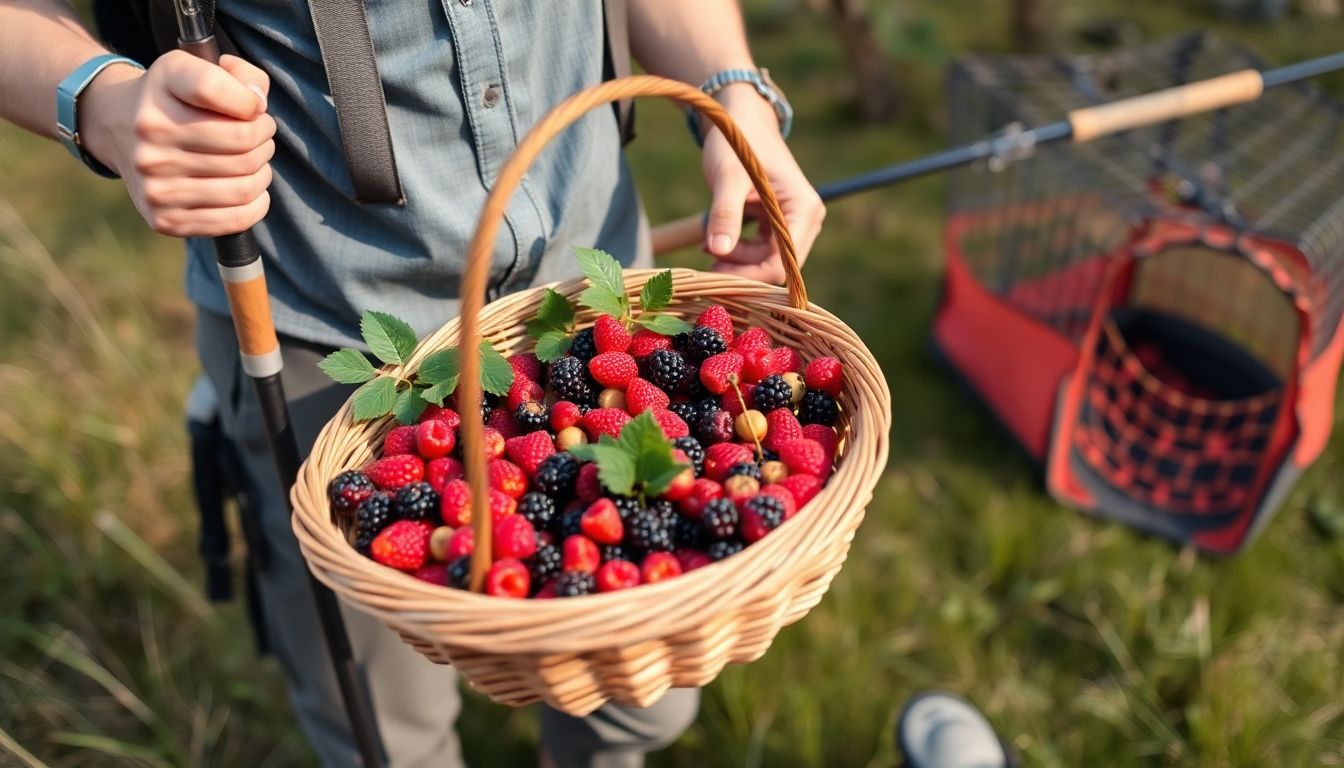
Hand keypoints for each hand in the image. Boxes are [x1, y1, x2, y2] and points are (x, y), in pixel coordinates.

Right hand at [80, 51, 274, 237]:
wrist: (118, 130)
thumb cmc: (175, 100)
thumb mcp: (197, 67)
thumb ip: (242, 75)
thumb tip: (258, 103)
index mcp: (160, 89)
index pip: (215, 88)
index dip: (250, 100)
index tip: (252, 107)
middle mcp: (150, 136)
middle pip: (243, 143)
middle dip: (264, 138)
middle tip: (260, 135)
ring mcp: (154, 183)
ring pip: (244, 185)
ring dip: (263, 172)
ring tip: (254, 162)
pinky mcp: (164, 219)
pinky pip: (236, 219)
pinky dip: (257, 204)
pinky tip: (250, 190)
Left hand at [700, 84, 823, 283]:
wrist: (741, 118)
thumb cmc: (738, 141)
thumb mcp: (727, 177)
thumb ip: (725, 213)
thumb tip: (718, 251)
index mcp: (805, 209)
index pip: (784, 263)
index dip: (751, 274)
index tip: (714, 272)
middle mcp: (807, 219)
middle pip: (777, 266)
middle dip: (742, 268)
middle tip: (706, 257)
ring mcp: (795, 222)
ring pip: (767, 261)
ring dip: (737, 260)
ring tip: (707, 245)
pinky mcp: (780, 223)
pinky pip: (761, 251)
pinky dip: (738, 251)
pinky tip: (715, 242)